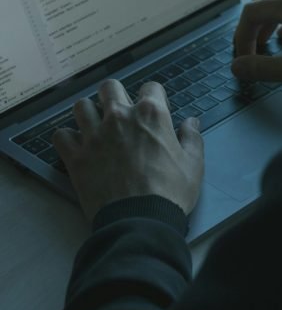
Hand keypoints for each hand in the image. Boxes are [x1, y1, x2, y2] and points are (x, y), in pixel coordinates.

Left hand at [52, 79, 203, 222]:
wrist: (139, 222)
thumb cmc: (170, 192)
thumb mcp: (193, 164)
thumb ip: (192, 138)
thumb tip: (191, 122)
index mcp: (151, 114)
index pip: (150, 87)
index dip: (153, 97)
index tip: (154, 109)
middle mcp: (120, 117)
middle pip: (110, 87)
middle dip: (115, 95)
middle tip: (120, 111)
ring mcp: (95, 135)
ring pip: (81, 106)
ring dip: (89, 113)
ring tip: (95, 125)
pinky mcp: (76, 157)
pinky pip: (61, 135)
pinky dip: (67, 138)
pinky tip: (77, 146)